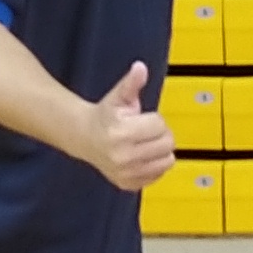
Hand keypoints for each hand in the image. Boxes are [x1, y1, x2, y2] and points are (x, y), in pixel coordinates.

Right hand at [86, 60, 173, 191]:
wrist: (85, 138)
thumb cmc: (105, 116)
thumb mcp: (118, 97)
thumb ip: (131, 83)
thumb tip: (140, 68)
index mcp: (120, 133)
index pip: (159, 124)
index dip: (153, 118)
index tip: (140, 119)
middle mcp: (122, 157)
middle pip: (167, 144)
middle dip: (159, 134)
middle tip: (144, 131)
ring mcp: (126, 173)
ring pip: (167, 161)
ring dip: (160, 151)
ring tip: (143, 143)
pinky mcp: (128, 184)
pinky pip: (159, 175)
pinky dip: (154, 166)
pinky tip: (140, 156)